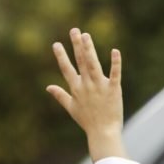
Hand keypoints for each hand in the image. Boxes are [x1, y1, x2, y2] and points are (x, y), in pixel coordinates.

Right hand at [46, 28, 125, 161]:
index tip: (56, 44)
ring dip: (89, 49)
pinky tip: (115, 50)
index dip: (61, 56)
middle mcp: (87, 85)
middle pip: (81, 62)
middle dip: (76, 45)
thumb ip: (60, 95)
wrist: (103, 133)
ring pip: (94, 64)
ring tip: (86, 35)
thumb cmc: (87, 121)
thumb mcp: (71, 108)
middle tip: (74, 30)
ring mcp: (100, 86)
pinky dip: (115, 63)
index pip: (67, 69)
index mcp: (76, 89)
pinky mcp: (114, 89)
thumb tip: (48, 87)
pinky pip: (115, 74)